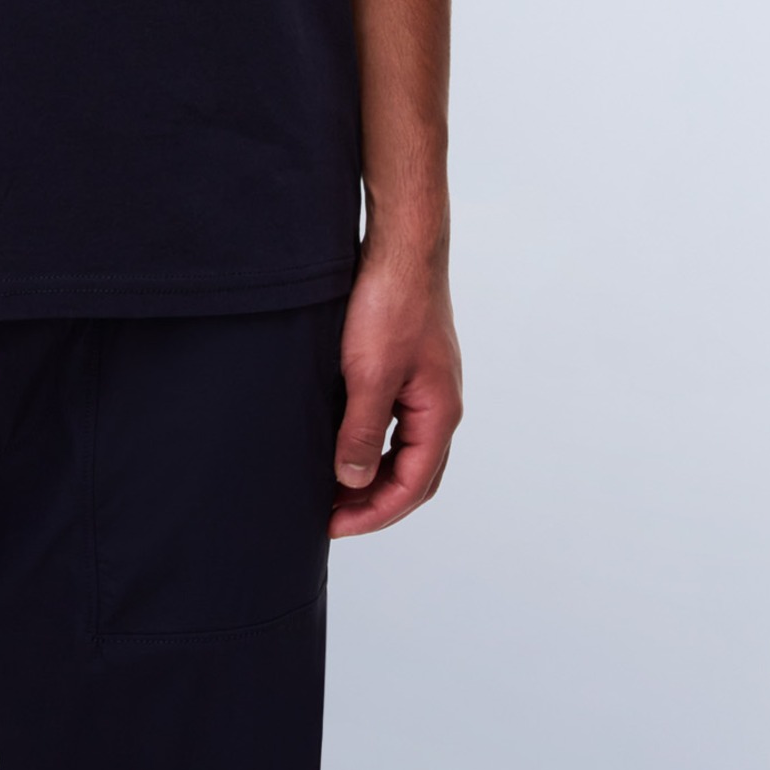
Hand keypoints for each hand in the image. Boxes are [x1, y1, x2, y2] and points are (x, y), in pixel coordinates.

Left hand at [329, 244, 462, 538]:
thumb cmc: (391, 303)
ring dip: (372, 472)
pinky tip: (341, 437)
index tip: (332, 526)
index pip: (412, 486)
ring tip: (331, 486)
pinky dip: (370, 440)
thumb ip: (361, 432)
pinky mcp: (409, 364)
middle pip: (414, 474)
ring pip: (403, 447)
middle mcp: (439, 403)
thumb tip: (351, 483)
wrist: (400, 244)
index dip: (372, 513)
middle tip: (331, 517)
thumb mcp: (368, 374)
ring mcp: (426, 383)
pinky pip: (394, 419)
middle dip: (375, 502)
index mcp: (439, 413)